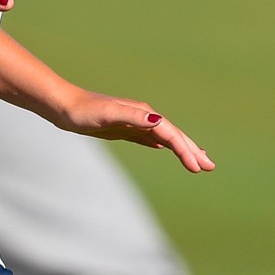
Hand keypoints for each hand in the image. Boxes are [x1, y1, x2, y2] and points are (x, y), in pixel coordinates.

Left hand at [52, 91, 215, 174]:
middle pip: (173, 135)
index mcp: (143, 113)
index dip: (186, 151)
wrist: (64, 106)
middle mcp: (142, 116)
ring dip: (181, 148)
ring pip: (164, 137)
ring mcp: (133, 122)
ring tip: (197, 161)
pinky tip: (164, 148)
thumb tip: (159, 121)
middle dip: (192, 150)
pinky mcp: (123, 128)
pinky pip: (148, 137)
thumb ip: (133, 117)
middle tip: (210, 167)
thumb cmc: (84, 112)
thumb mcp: (108, 114)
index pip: (171, 134)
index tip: (198, 168)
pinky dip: (161, 144)